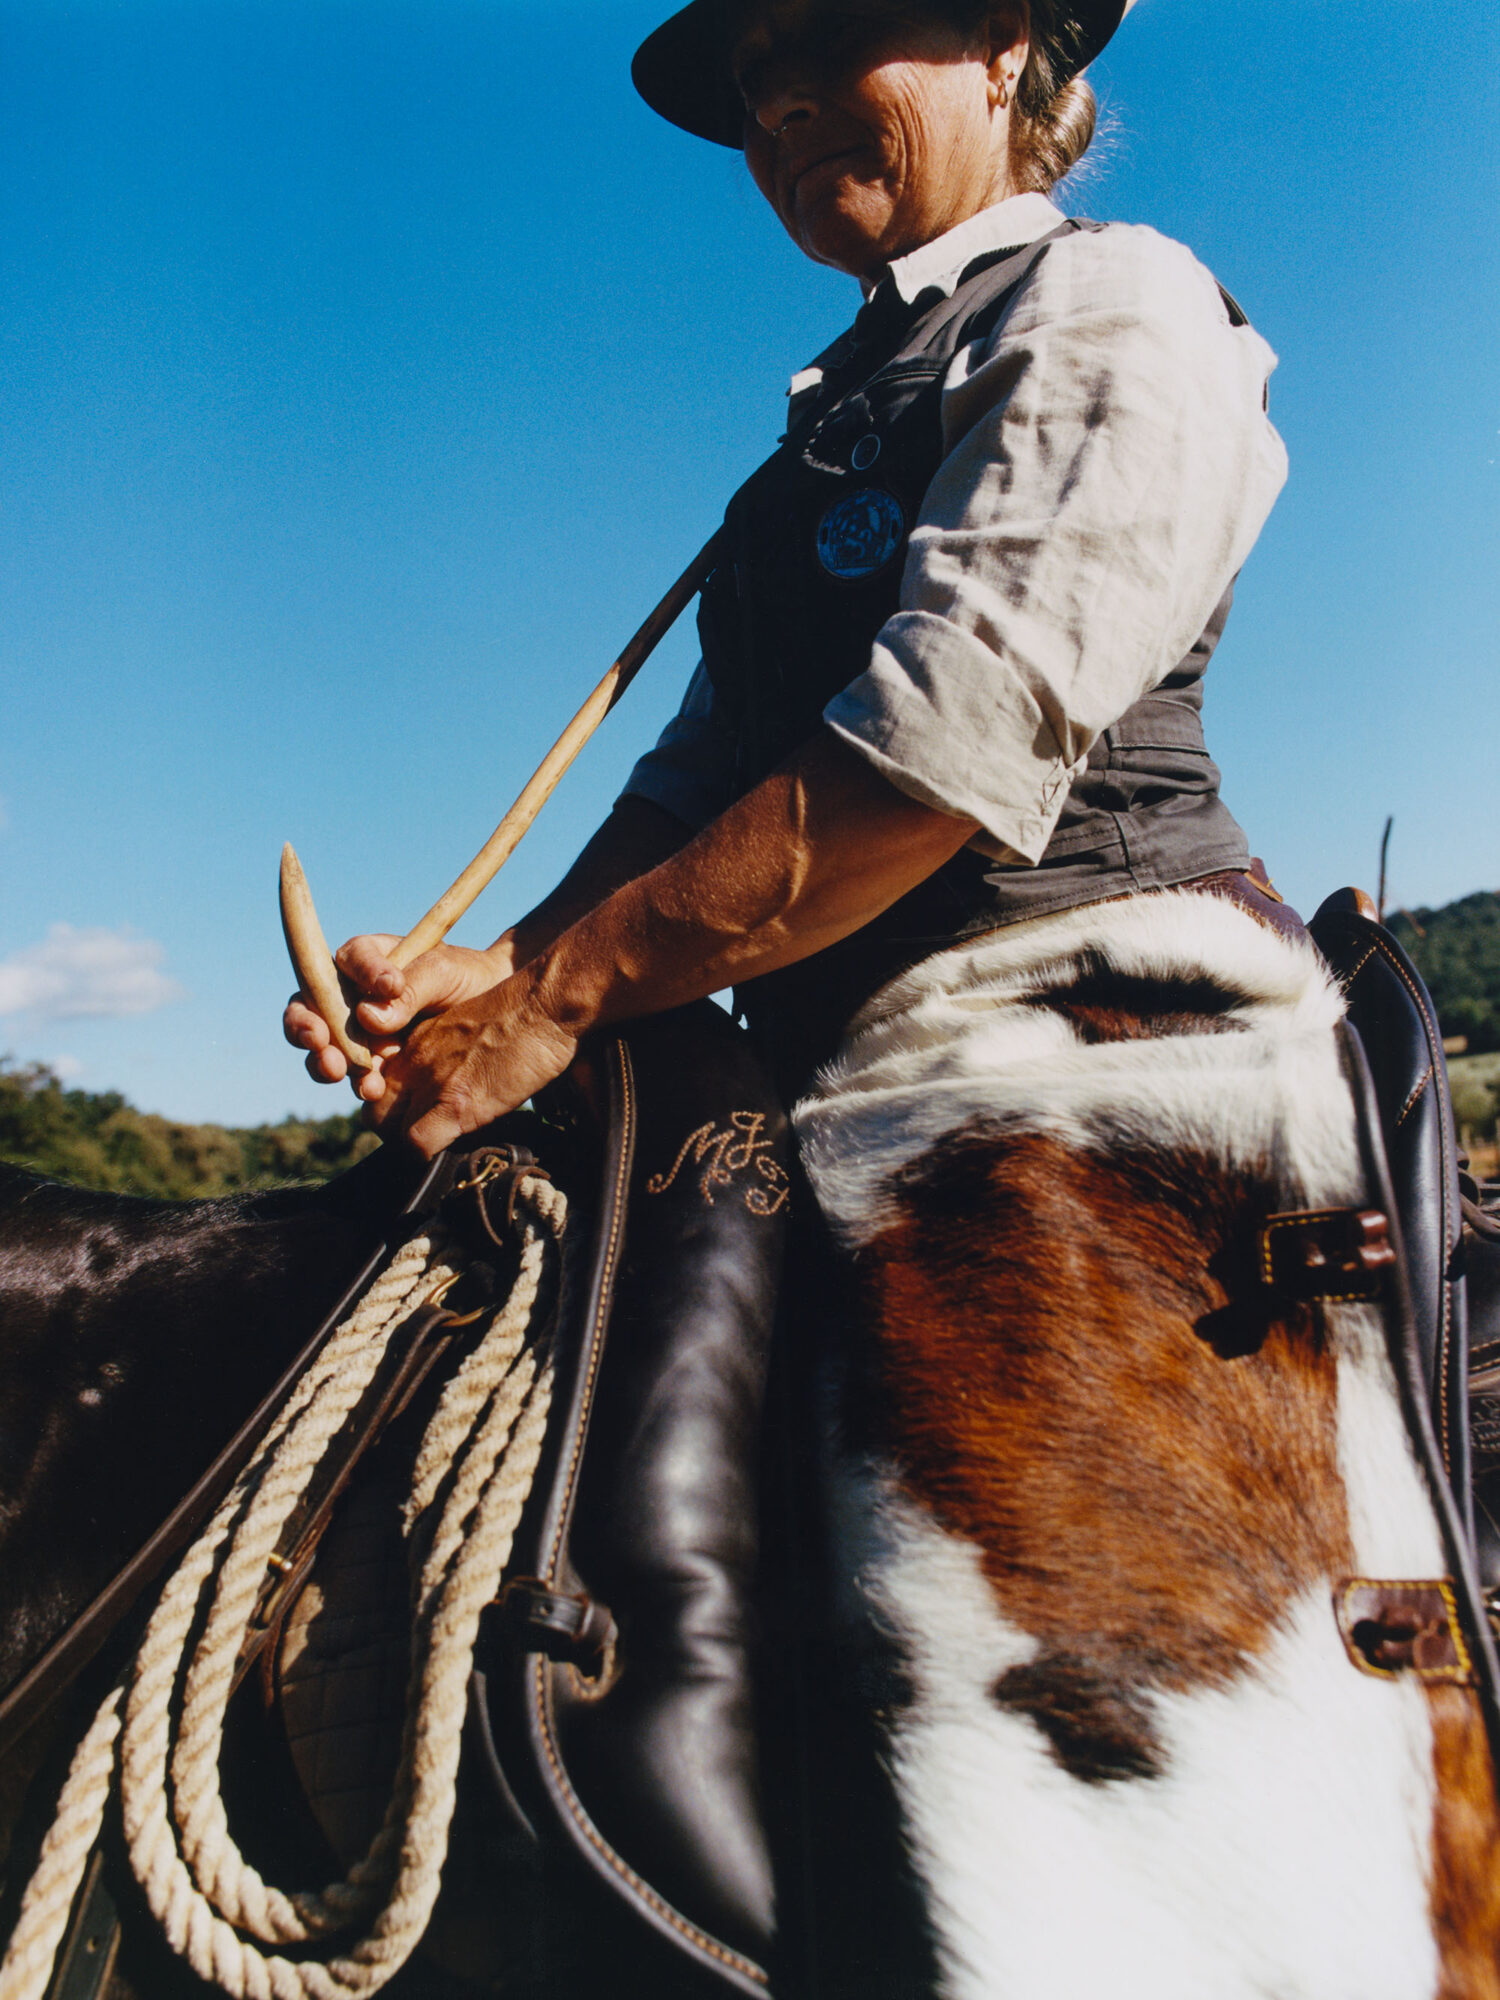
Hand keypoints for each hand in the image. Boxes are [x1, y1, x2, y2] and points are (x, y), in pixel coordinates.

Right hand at [283, 932, 516, 1087]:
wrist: (493, 1015)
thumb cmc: (466, 978)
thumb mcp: (444, 973)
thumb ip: (411, 989)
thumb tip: (367, 1018)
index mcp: (368, 958)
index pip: (349, 959)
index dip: (360, 973)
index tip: (390, 986)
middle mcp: (352, 994)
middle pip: (309, 1006)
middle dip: (306, 1026)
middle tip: (319, 1040)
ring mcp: (357, 1031)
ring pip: (322, 1047)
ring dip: (324, 1060)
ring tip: (341, 1071)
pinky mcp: (371, 1062)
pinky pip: (351, 1075)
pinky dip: (356, 1083)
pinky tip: (372, 1090)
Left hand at [358, 963, 578, 1156]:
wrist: (545, 1004)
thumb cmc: (522, 1015)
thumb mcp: (470, 1027)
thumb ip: (450, 1052)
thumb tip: (456, 1080)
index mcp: (417, 1041)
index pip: (376, 1081)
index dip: (391, 1106)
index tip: (414, 1116)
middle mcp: (415, 1060)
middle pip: (374, 1111)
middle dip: (392, 1131)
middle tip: (422, 1137)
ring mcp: (431, 1082)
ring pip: (389, 1131)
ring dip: (409, 1146)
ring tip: (438, 1144)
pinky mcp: (455, 1103)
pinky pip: (417, 1143)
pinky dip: (426, 1155)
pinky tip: (450, 1147)